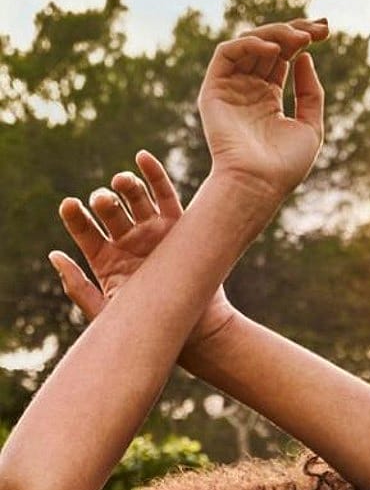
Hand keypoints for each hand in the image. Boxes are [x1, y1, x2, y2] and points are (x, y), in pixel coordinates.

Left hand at [50, 150, 237, 370]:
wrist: (194, 331)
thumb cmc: (149, 326)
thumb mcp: (107, 312)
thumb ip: (78, 288)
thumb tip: (54, 255)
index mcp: (108, 260)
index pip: (85, 231)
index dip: (76, 217)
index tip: (69, 206)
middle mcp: (129, 242)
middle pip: (111, 212)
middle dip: (105, 202)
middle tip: (103, 201)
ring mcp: (154, 232)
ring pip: (136, 200)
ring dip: (126, 186)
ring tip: (121, 181)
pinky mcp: (180, 227)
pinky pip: (166, 196)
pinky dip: (155, 175)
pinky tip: (141, 158)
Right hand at [198, 19, 328, 197]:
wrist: (257, 185)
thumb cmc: (284, 167)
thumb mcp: (310, 127)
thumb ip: (310, 93)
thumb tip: (304, 56)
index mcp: (268, 99)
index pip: (282, 56)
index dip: (302, 39)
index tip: (325, 32)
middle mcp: (248, 91)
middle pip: (268, 45)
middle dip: (293, 31)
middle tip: (316, 29)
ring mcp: (230, 89)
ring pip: (249, 43)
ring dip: (275, 34)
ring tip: (300, 38)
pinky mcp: (214, 91)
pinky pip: (227, 54)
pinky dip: (249, 43)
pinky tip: (274, 48)